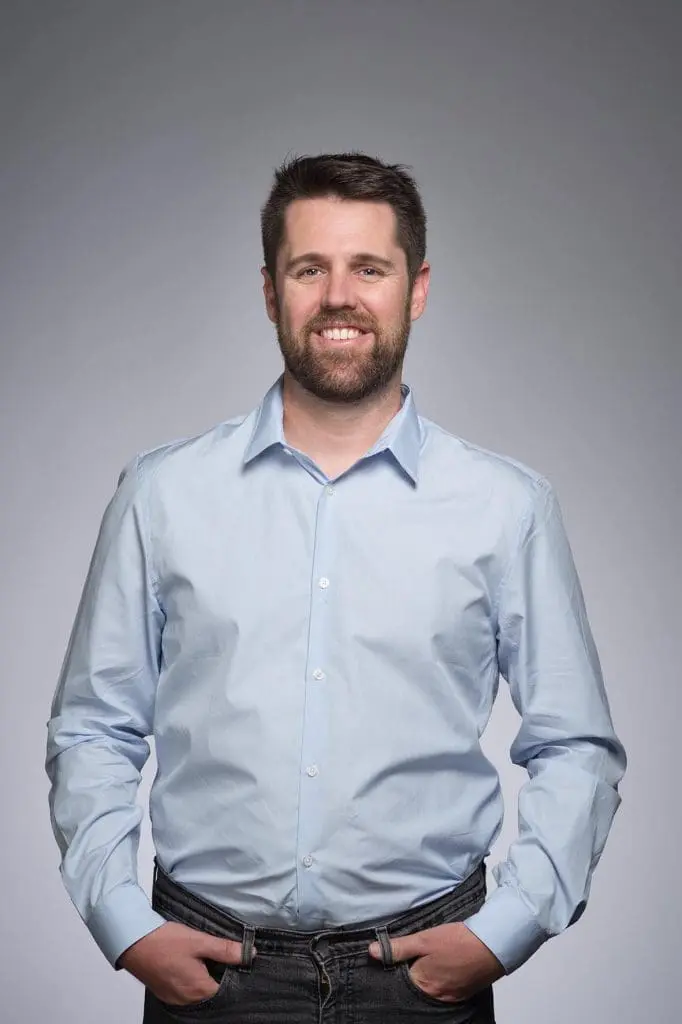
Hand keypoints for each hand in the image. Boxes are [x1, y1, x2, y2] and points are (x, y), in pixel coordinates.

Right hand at [117, 921, 248, 1006]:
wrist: (134, 941)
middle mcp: (186, 1000)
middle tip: (218, 957)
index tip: (236, 962)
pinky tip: (190, 965)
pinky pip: (185, 992)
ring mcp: (174, 999)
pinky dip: (191, 981)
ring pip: (199, 993)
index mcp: (198, 989)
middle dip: (219, 977)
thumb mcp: (199, 941)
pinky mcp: (165, 994)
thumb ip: (225, 950)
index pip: (227, 990)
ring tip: (203, 959)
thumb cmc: (164, 941)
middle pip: (212, 993)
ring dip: (204, 979)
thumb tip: (249, 954)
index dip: (234, 976)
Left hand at [368, 922, 504, 1003]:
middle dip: (410, 975)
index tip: (394, 959)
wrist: (493, 945)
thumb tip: (372, 952)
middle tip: (412, 959)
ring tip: (427, 962)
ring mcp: (450, 997)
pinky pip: (444, 991)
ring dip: (426, 978)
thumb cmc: (458, 941)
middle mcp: (435, 996)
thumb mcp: (424, 939)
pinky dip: (440, 981)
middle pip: (414, 989)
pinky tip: (442, 967)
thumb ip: (398, 948)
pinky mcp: (462, 993)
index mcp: (422, 984)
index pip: (399, 982)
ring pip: (429, 990)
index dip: (394, 970)